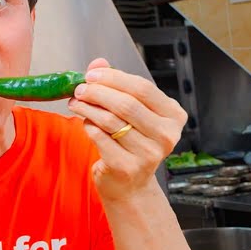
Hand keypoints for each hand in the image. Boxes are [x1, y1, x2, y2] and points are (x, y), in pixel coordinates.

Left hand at [67, 58, 186, 202]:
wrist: (131, 185)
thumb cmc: (133, 143)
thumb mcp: (133, 112)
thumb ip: (119, 86)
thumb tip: (98, 63)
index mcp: (173, 117)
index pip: (143, 88)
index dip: (114, 78)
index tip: (91, 74)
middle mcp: (166, 136)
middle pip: (126, 103)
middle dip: (98, 92)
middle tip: (80, 88)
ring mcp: (148, 154)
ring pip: (110, 120)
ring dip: (88, 108)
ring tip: (76, 103)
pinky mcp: (127, 167)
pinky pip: (100, 137)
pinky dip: (88, 126)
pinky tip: (86, 123)